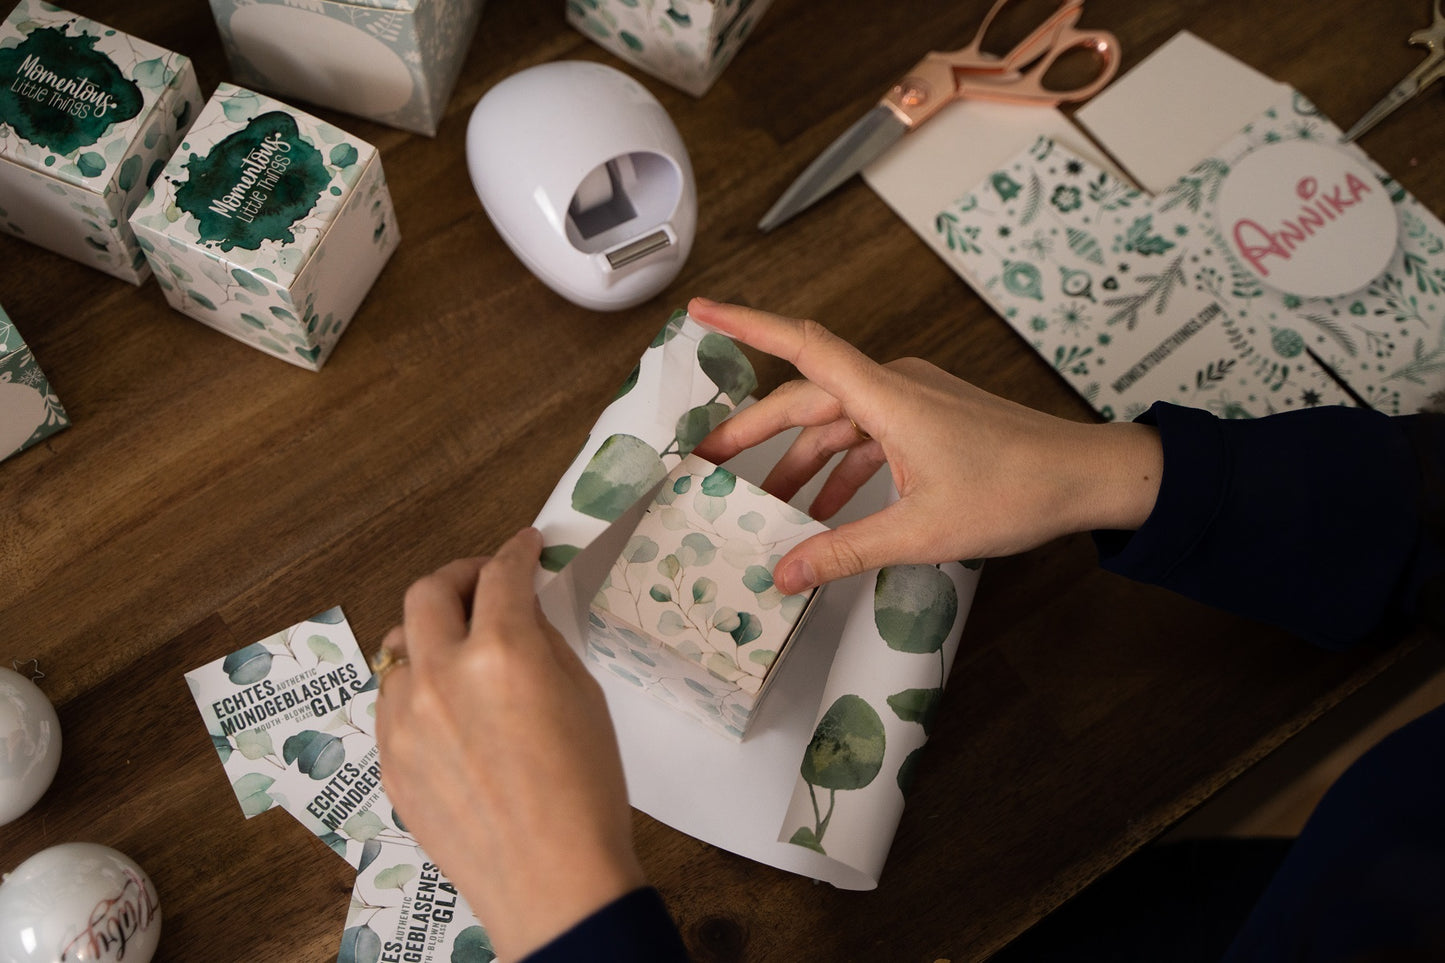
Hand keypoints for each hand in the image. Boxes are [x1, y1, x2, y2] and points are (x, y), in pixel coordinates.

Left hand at [375, 528, 643, 959]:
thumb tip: (522, 613)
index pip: (500, 574)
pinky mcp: (389, 758)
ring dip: (431, 634)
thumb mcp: (583, 697)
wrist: (552, 880)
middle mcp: (440, 675)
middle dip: (459, 575)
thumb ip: (544, 642)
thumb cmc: (585, 791)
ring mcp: (404, 719)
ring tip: (462, 650)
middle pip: (426, 591)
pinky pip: (392, 700)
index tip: (525, 547)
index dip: (516, 550)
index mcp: (502, 652)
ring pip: (399, 646)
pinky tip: (450, 708)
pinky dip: (417, 687)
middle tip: (484, 582)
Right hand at [689, 299, 1163, 593]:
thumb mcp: (921, 532)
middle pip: (805, 398)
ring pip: (836, 423)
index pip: (801, 346)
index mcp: (887, 396)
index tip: (699, 310)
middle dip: (754, 433)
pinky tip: (827, 510)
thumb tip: (784, 574)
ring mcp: (914, 401)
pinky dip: (841, 469)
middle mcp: (895, 386)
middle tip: (708, 462)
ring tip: (765, 507)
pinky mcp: (929, 420)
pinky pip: (868, 436)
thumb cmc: (1016, 492)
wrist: (1088, 478)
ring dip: (800, 463)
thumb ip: (845, 550)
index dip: (744, 325)